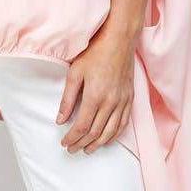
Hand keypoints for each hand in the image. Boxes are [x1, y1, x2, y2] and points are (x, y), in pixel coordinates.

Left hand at [55, 25, 136, 153]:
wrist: (119, 41)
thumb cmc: (95, 53)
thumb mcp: (75, 72)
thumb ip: (67, 98)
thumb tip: (60, 119)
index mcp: (95, 96)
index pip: (82, 126)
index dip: (72, 138)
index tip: (64, 142)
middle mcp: (111, 102)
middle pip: (96, 132)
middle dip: (82, 143)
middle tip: (72, 149)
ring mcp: (122, 102)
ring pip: (110, 132)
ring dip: (98, 144)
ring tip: (87, 149)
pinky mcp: (130, 99)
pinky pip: (123, 124)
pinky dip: (114, 135)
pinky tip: (106, 139)